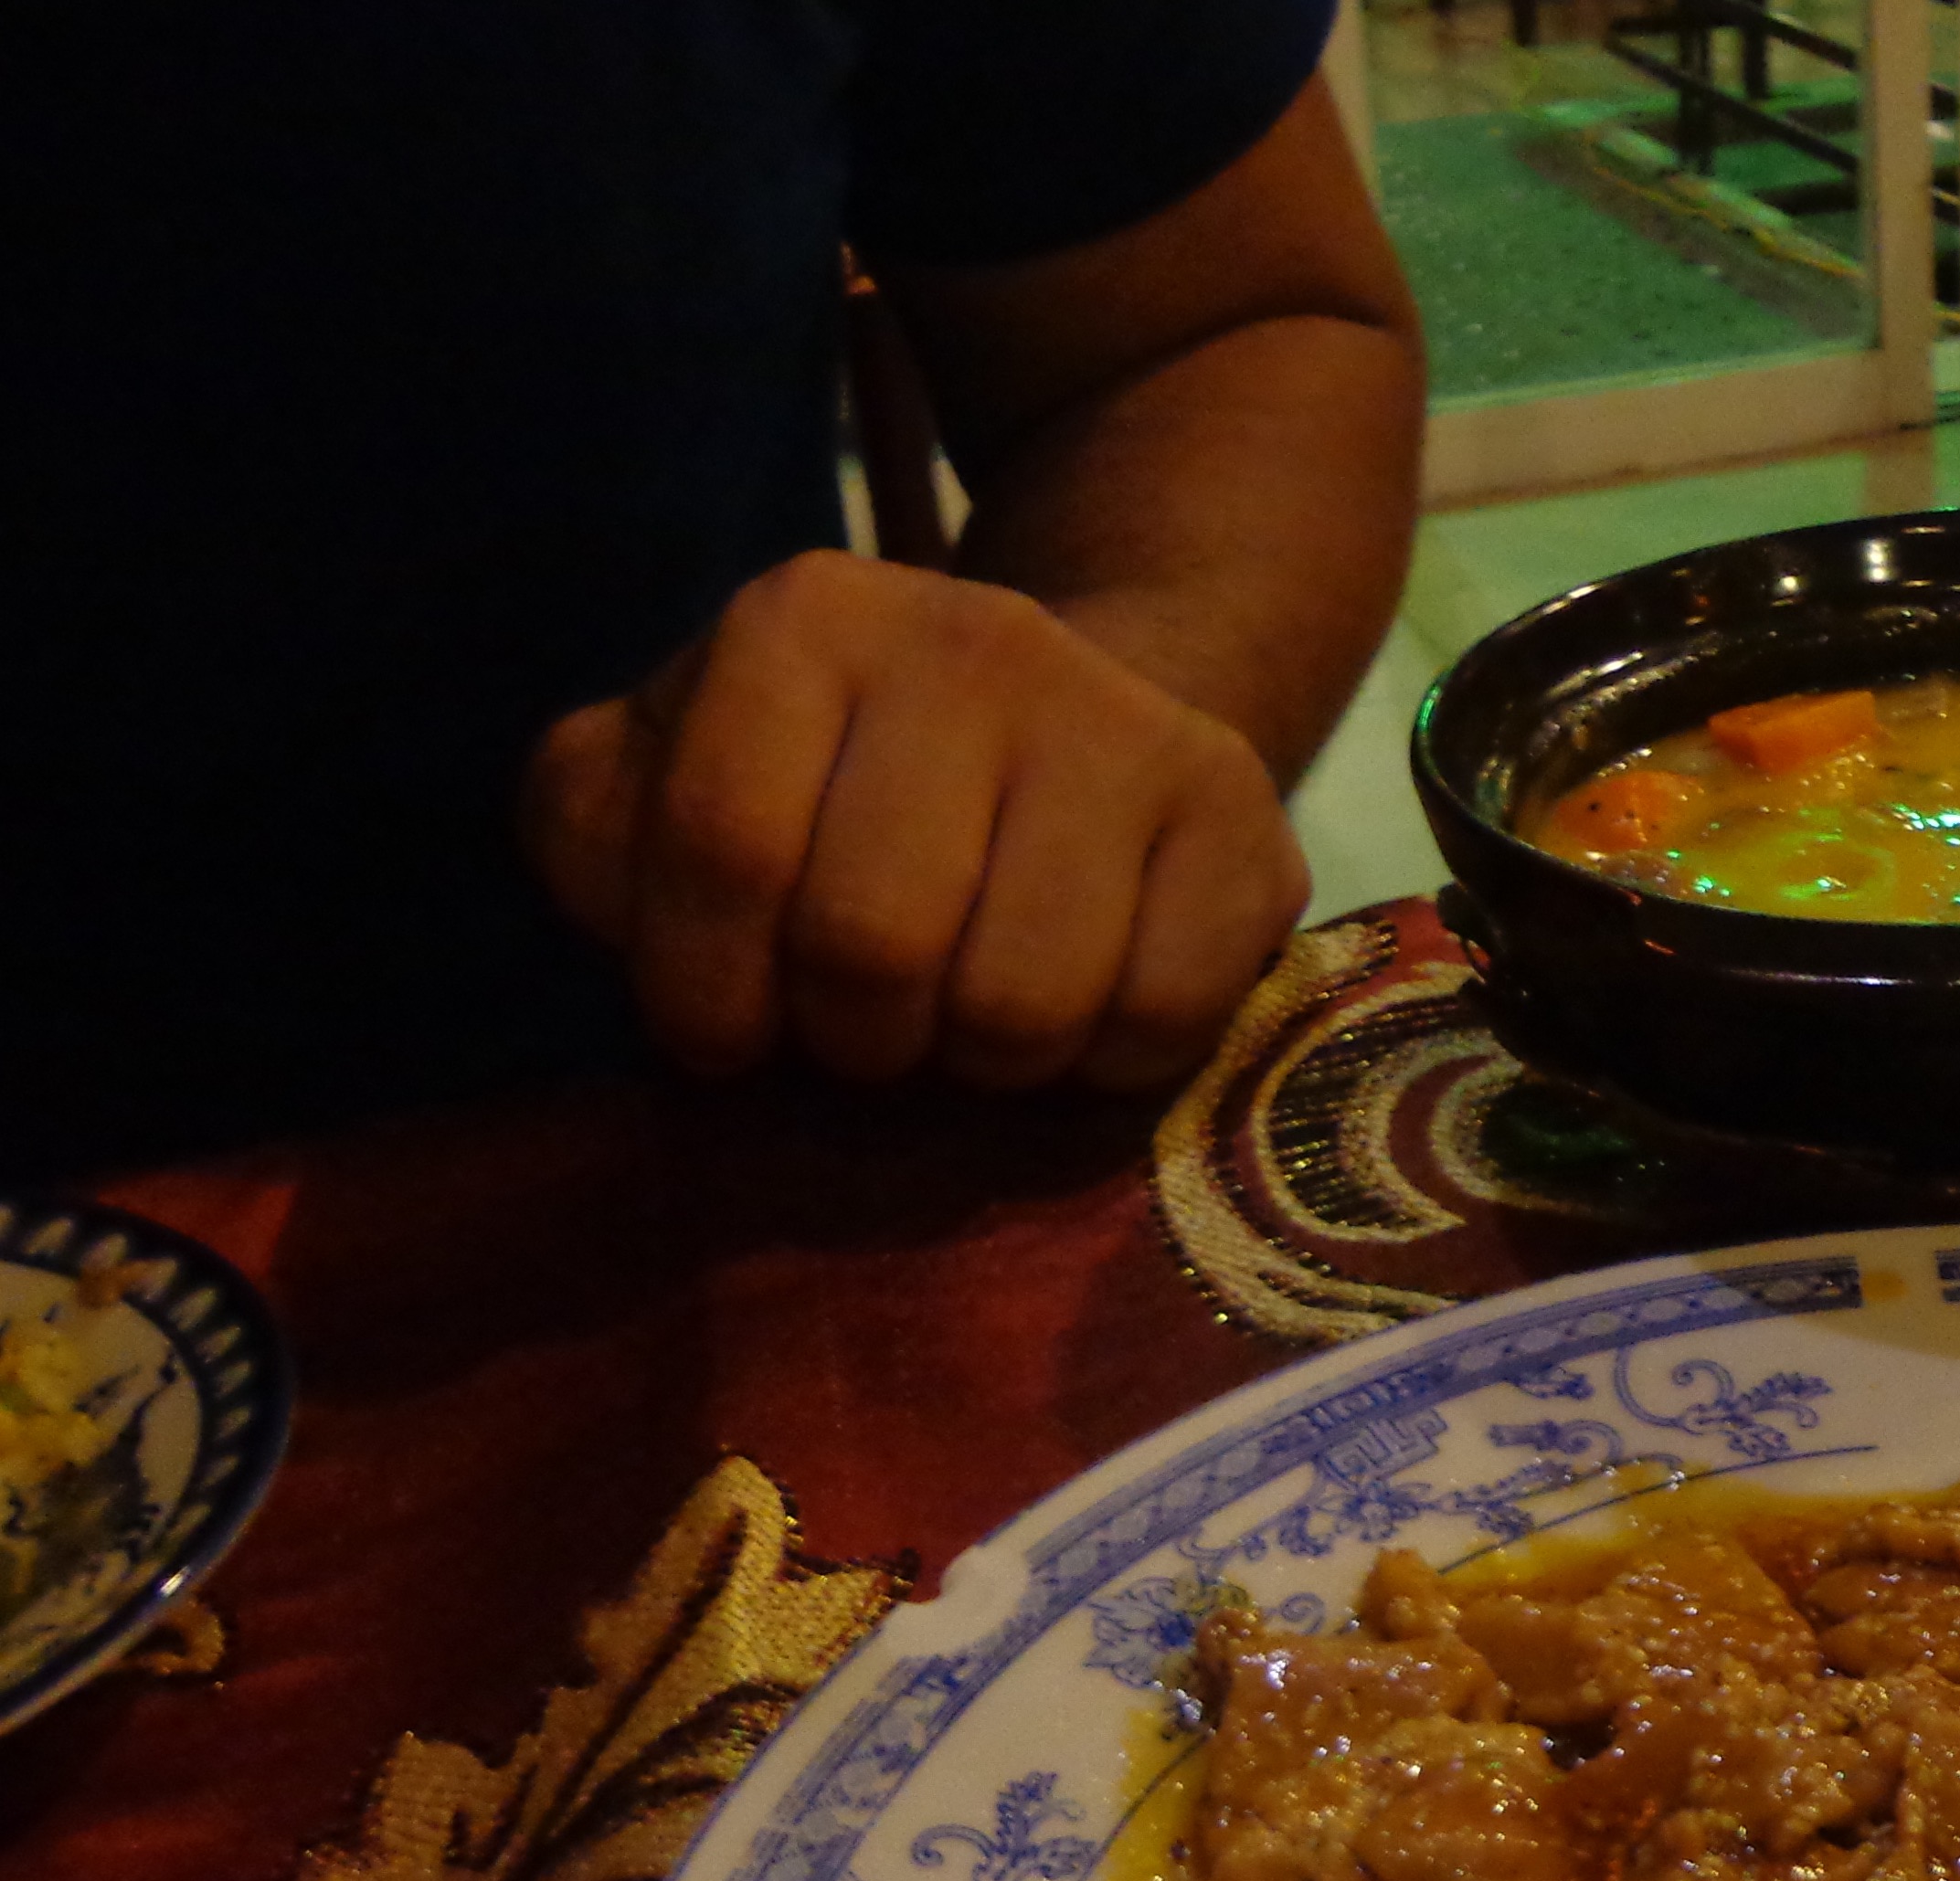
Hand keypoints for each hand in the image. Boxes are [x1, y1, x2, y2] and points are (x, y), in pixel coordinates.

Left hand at [523, 549, 1313, 1092]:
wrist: (1079, 717)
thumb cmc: (845, 784)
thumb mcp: (678, 772)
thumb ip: (603, 829)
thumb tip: (635, 914)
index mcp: (804, 619)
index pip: (719, 848)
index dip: (708, 996)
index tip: (733, 1033)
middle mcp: (974, 639)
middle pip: (872, 942)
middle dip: (853, 1040)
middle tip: (868, 1030)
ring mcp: (1123, 726)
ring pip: (1021, 1002)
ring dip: (980, 1067)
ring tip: (970, 1027)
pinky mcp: (1240, 815)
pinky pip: (1159, 1017)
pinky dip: (1106, 1065)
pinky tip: (1082, 1016)